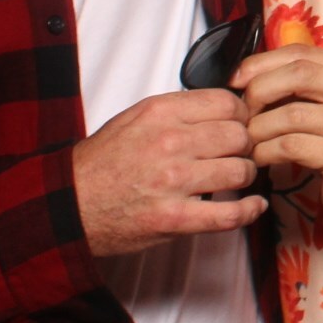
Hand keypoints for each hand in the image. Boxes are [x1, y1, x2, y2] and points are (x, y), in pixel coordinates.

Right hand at [72, 90, 263, 258]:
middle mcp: (169, 143)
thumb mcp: (134, 119)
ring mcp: (173, 182)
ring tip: (238, 178)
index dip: (241, 114)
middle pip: (239, 136)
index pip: (226, 103)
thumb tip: (223, 108)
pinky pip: (229, 215)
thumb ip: (177, 111)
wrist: (68, 204)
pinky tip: (254, 205)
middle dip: (246, 145)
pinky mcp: (175, 219)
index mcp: (160, 113)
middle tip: (241, 152)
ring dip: (246, 175)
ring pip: (240, 171)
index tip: (241, 124)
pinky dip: (249, 210)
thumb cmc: (102, 163)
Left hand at [238, 46, 322, 235]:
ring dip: (258, 128)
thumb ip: (302, 86)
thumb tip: (247, 75)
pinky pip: (293, 147)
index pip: (302, 53)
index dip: (262, 63)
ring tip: (249, 140)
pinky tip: (261, 158)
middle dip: (259, 90)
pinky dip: (266, 151)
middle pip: (299, 75)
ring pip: (292, 114)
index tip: (236, 80)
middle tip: (243, 113)